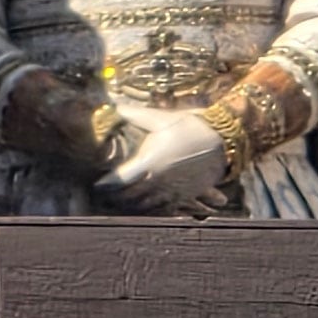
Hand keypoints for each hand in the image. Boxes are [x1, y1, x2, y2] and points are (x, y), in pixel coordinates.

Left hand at [101, 106, 228, 214]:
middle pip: (129, 195)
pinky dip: (150, 211)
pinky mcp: (183, 195)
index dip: (106, 184)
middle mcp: (158, 180)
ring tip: (118, 206)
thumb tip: (115, 106)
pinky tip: (143, 210)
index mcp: (149, 161)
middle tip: (101, 199)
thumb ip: (136, 114)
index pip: (121, 178)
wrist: (222, 141)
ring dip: (129, 206)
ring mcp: (171, 190)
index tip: (96, 185)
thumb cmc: (191, 127)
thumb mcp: (161, 118)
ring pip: (144, 205)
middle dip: (114, 198)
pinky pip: (162, 209)